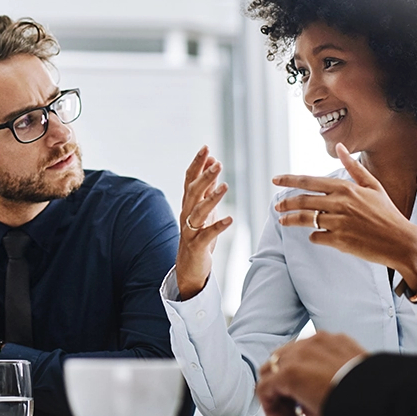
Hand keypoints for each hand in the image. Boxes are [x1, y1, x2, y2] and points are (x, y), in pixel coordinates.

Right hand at [175, 146, 233, 299]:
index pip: (190, 179)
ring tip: (225, 186)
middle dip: (204, 176)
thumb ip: (207, 188)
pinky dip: (218, 226)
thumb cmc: (198, 236)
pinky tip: (230, 219)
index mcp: (188, 204)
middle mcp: (186, 214)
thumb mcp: (204, 209)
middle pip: (193, 192)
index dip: (197, 163)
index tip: (206, 148)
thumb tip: (213, 164)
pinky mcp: (197, 245)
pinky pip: (207, 234)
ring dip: (211, 198)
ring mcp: (190, 230)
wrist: (188, 267)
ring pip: (198, 211)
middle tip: (217, 163)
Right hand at [256, 332, 367, 415]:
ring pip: (289, 352)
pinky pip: (312, 346)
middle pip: (271, 367)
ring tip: (306, 391)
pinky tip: (323, 377)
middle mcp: (298, 353)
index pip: (263, 389)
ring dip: (291, 371)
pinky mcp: (333, 338)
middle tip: (291, 409)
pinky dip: (311, 360)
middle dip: (277, 389)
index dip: (270, 409)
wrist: (386, 397)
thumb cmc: (354, 411)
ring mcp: (315, 342)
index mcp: (289, 375)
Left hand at [273, 143, 416, 288]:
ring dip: (291, 220)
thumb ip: (353, 167)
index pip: (309, 181)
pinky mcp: (339, 240)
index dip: (289, 180)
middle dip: (286, 203)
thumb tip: (340, 146)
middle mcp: (340, 203)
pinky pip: (316, 237)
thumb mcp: (373, 186)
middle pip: (303, 200)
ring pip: (305, 219)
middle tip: (277, 206)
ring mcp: (339, 222)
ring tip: (283, 220)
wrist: (402, 241)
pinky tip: (315, 236)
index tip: (275, 180)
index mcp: (346, 188)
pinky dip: (313, 236)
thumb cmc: (387, 213)